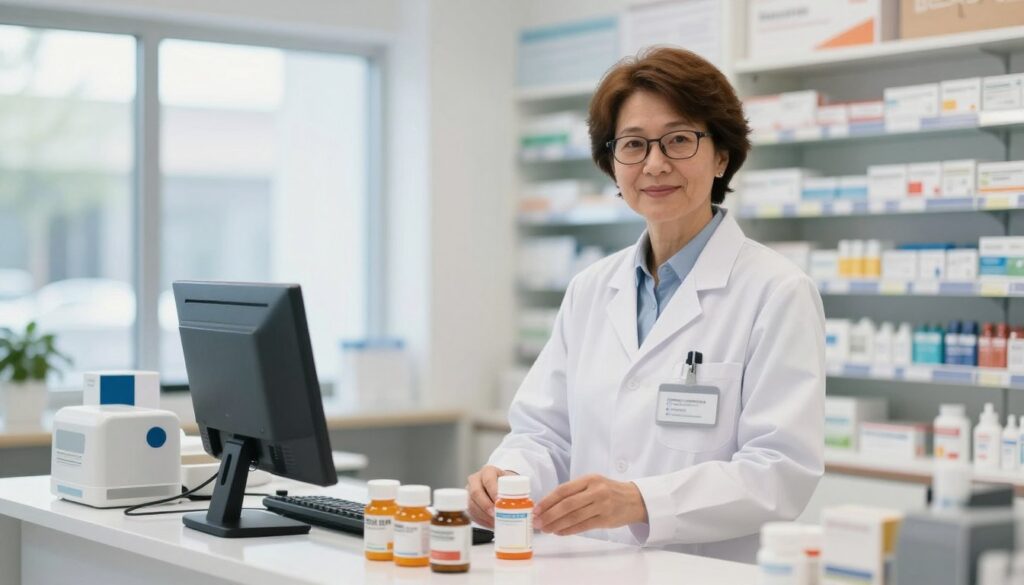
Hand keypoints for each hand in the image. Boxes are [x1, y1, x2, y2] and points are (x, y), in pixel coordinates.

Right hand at [466, 465, 516, 527]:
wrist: (499, 484)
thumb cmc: (507, 483)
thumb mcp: (513, 482)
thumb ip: (520, 491)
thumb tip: (531, 508)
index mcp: (488, 471)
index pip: (488, 480)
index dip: (493, 491)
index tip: (499, 501)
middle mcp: (475, 479)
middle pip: (476, 493)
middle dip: (486, 505)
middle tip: (496, 515)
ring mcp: (469, 491)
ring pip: (472, 504)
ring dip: (483, 515)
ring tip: (495, 523)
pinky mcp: (468, 503)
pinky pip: (471, 513)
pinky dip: (481, 521)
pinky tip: (491, 525)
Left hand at [533, 474, 647, 535]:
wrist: (635, 499)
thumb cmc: (609, 491)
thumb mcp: (594, 483)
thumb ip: (575, 491)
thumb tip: (549, 504)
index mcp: (590, 479)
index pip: (563, 490)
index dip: (548, 500)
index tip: (536, 509)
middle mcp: (596, 491)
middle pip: (567, 504)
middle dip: (549, 514)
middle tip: (537, 522)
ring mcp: (602, 505)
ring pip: (574, 517)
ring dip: (556, 524)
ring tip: (545, 529)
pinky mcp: (606, 519)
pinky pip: (583, 526)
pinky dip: (569, 530)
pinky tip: (559, 532)